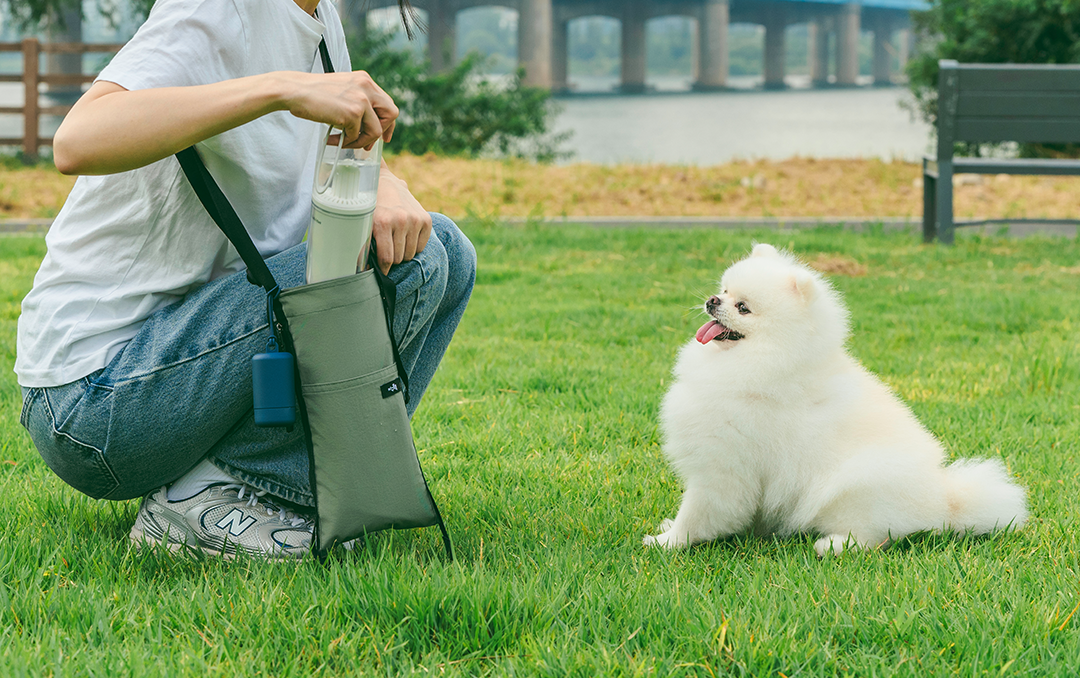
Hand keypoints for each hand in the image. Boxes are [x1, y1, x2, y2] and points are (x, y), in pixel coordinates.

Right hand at [282, 70, 396, 149]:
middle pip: (391, 114)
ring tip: (343, 142)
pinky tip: (332, 139)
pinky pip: (357, 136)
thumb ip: (357, 100)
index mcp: (365, 80)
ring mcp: (362, 100)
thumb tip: (367, 123)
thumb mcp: (342, 89)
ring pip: (375, 130)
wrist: (294, 90)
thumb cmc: (312, 92)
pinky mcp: (353, 113)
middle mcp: (367, 87)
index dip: (387, 122)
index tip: (382, 135)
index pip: (387, 103)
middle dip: (382, 132)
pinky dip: (345, 141)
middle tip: (368, 145)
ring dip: (360, 141)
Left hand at [371, 163, 431, 273]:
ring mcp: (415, 219)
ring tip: (394, 242)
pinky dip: (413, 246)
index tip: (381, 272)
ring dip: (402, 253)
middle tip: (386, 249)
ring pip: (411, 254)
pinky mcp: (426, 219)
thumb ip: (362, 246)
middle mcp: (401, 220)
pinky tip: (405, 236)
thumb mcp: (363, 224)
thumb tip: (362, 270)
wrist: (384, 183)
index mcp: (383, 222)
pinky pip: (421, 247)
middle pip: (399, 258)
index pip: (387, 258)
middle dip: (392, 259)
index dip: (383, 268)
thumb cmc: (369, 207)